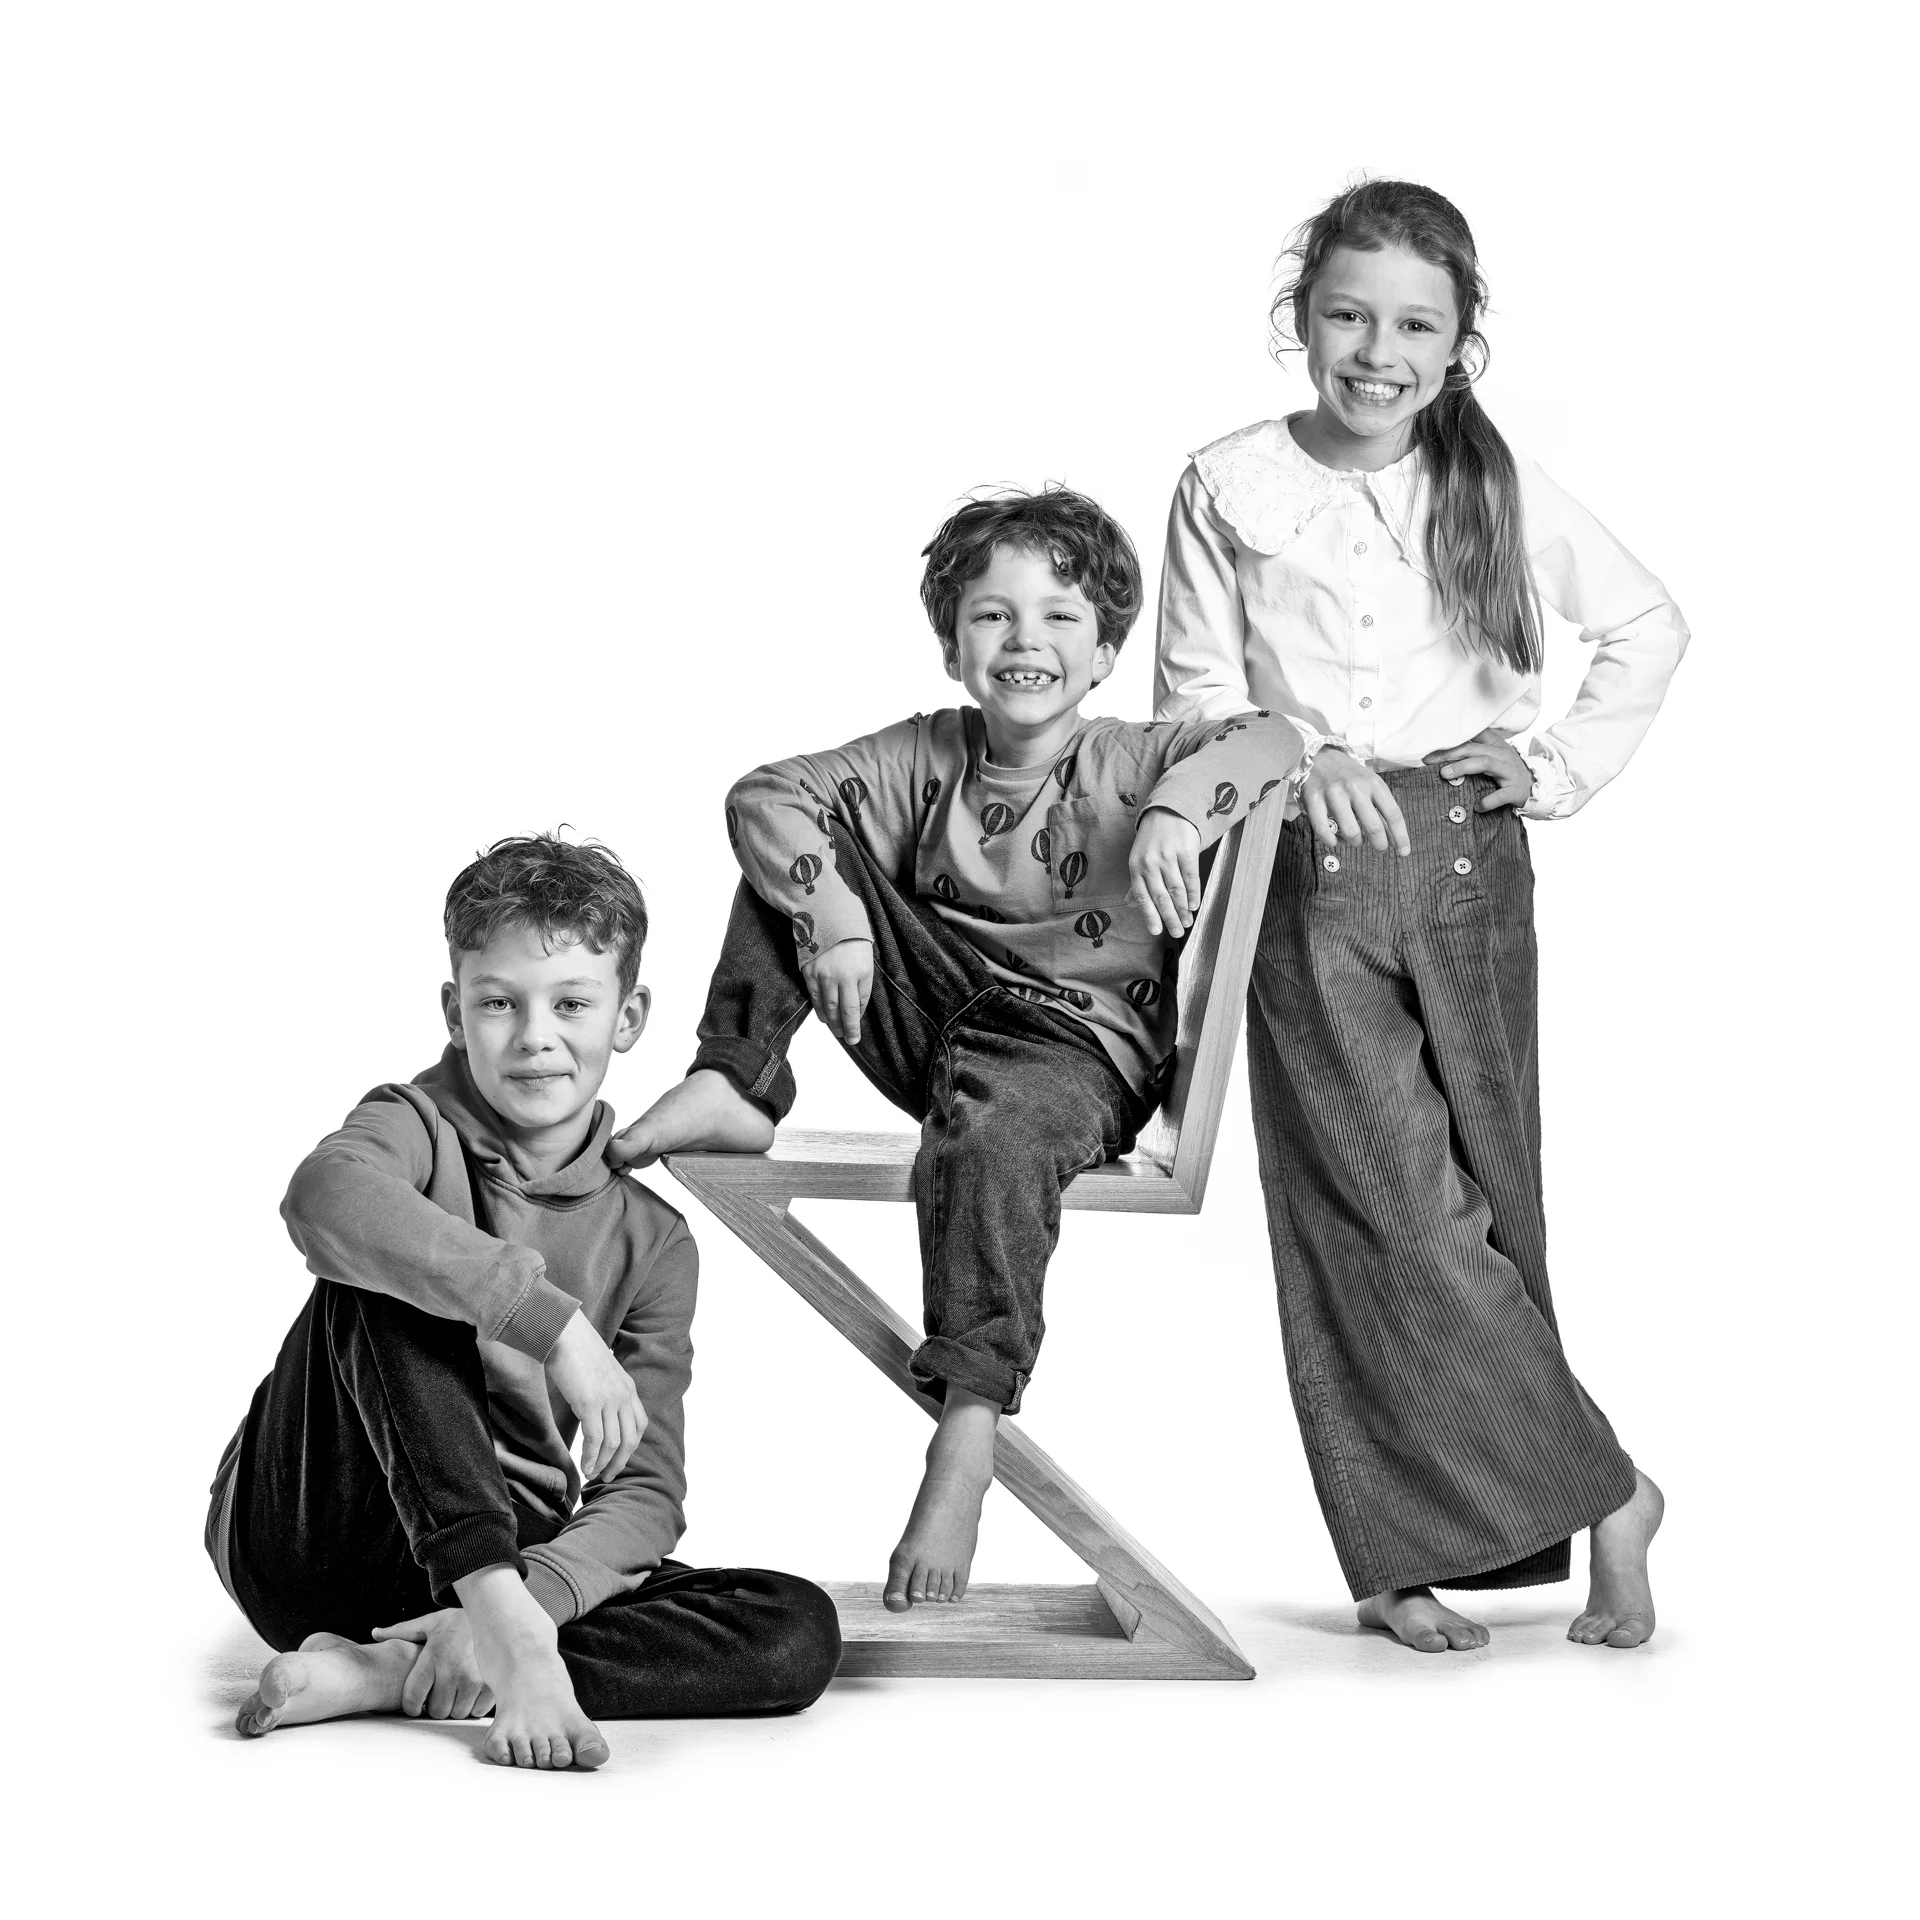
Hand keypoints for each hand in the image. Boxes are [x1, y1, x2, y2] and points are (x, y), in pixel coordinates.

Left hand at [371, 1608, 493, 1719]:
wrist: (495, 1611)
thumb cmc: (459, 1621)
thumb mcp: (429, 1623)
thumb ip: (401, 1631)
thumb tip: (375, 1633)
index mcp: (433, 1657)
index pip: (413, 1698)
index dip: (412, 1705)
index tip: (417, 1702)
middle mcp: (453, 1670)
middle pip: (436, 1711)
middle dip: (436, 1705)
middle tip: (440, 1693)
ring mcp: (474, 1679)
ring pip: (456, 1713)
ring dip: (455, 1706)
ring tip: (457, 1690)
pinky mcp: (491, 1685)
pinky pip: (476, 1711)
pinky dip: (474, 1705)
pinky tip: (473, 1690)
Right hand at [546, 1313, 647, 1481]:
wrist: (564, 1332)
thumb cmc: (576, 1350)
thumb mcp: (600, 1372)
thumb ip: (605, 1390)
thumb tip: (597, 1411)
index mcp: (628, 1387)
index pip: (639, 1425)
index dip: (630, 1447)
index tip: (617, 1460)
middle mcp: (623, 1394)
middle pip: (630, 1439)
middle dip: (620, 1462)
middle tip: (607, 1477)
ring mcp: (609, 1399)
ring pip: (613, 1443)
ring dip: (603, 1464)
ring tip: (591, 1475)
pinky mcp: (590, 1403)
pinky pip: (595, 1440)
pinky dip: (591, 1457)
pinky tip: (584, 1466)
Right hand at [800, 938, 873, 1045]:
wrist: (829, 917)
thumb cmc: (852, 940)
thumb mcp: (866, 962)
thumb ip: (863, 986)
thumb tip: (857, 1010)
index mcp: (858, 973)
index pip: (856, 1006)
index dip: (855, 1023)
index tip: (856, 1036)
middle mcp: (840, 976)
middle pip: (842, 1010)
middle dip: (845, 1028)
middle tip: (848, 1039)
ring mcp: (822, 975)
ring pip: (827, 1006)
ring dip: (832, 1022)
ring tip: (837, 1031)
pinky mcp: (808, 972)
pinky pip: (814, 997)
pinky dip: (819, 1009)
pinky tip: (823, 1017)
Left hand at [1129, 807, 1202, 935]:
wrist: (1169, 811)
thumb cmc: (1152, 840)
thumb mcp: (1139, 859)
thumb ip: (1137, 883)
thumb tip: (1130, 904)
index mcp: (1136, 867)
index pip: (1143, 897)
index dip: (1150, 916)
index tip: (1156, 932)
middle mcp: (1150, 862)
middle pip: (1161, 897)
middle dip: (1169, 918)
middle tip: (1178, 933)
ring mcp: (1168, 856)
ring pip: (1176, 890)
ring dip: (1182, 909)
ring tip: (1187, 923)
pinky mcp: (1186, 850)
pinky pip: (1190, 877)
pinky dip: (1193, 893)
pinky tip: (1194, 905)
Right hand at [1302, 749, 1410, 854]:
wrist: (1318, 755)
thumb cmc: (1348, 774)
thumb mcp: (1370, 783)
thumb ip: (1380, 808)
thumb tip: (1393, 838)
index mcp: (1374, 783)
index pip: (1393, 814)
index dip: (1401, 836)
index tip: (1404, 852)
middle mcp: (1356, 788)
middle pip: (1374, 826)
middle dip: (1380, 844)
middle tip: (1380, 848)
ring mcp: (1334, 793)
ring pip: (1350, 831)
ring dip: (1355, 842)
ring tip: (1355, 841)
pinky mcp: (1314, 799)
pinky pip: (1323, 829)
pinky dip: (1331, 841)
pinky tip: (1335, 841)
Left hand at [1423, 729, 1530, 809]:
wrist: (1537, 786)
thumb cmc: (1508, 771)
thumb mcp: (1494, 756)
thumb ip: (1474, 751)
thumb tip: (1444, 754)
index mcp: (1495, 746)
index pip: (1474, 736)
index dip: (1453, 739)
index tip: (1431, 745)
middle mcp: (1502, 755)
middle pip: (1473, 748)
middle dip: (1450, 753)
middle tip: (1429, 760)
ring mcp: (1509, 771)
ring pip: (1485, 764)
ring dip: (1463, 767)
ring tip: (1444, 774)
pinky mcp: (1515, 790)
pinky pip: (1500, 795)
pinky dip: (1488, 801)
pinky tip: (1476, 807)